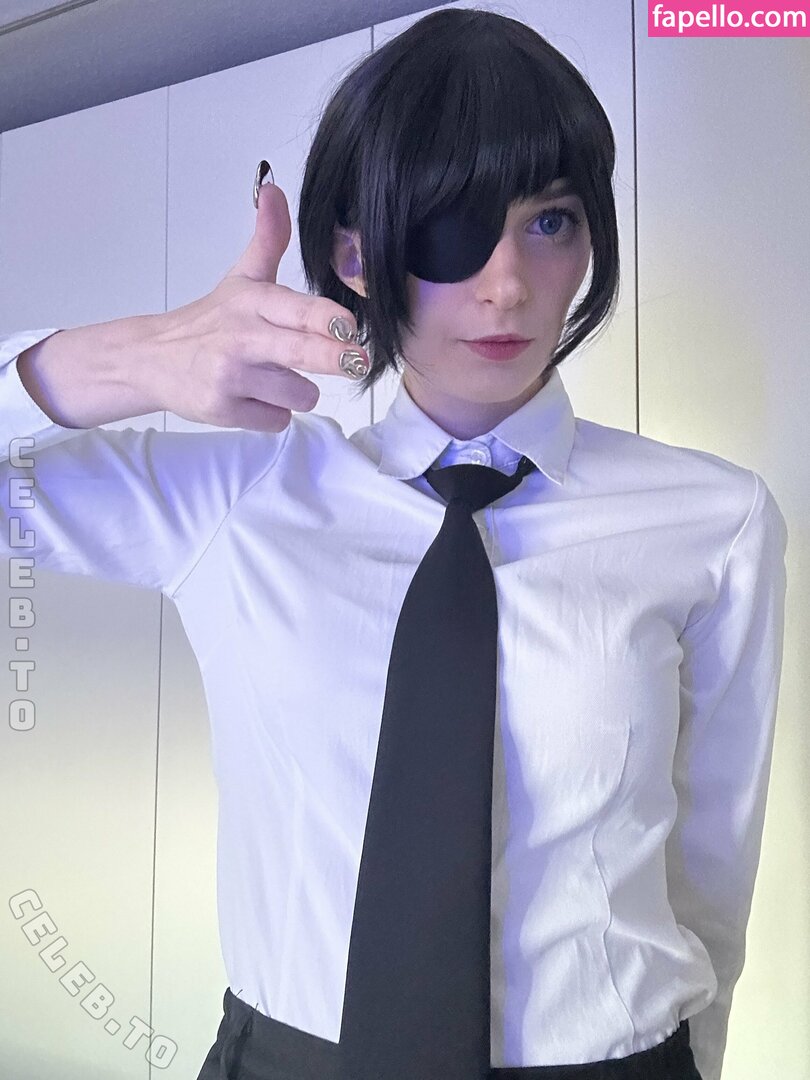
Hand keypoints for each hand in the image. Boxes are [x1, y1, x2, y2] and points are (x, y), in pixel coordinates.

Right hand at [151, 179, 368, 431]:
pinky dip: (272, 414)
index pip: (297, 309)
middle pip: (303, 352)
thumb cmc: (212, 320)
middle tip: (357, 362)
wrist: (153, 358)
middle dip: (337, 359)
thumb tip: (274, 188)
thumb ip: (268, 239)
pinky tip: (253, 398)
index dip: (329, 320)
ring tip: (274, 379)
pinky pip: (277, 420)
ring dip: (297, 392)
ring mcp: (231, 376)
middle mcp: (242, 337)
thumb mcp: (242, 277)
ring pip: (298, 393)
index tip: (351, 328)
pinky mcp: (223, 409)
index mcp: (252, 301)